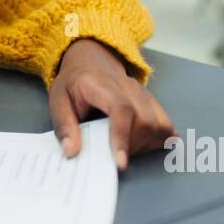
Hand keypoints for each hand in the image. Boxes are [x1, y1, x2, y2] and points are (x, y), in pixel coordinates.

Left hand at [48, 38, 173, 169]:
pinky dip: (159, 139)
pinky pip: (165, 123)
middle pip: (144, 121)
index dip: (122, 137)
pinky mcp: (151, 101)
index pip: (121, 109)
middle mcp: (128, 86)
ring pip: (158, 123)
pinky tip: (145, 145)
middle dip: (132, 146)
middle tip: (112, 154)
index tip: (120, 163)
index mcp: (101, 85)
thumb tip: (71, 152)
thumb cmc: (74, 83)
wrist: (91, 61)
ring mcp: (143, 93)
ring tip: (124, 147)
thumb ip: (64, 126)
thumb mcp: (58, 101)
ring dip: (145, 144)